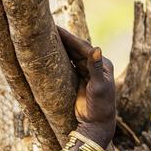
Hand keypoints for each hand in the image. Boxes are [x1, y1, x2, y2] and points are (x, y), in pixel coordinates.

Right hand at [58, 26, 115, 148]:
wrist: (96, 123)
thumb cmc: (101, 105)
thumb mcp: (99, 86)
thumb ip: (96, 68)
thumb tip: (97, 48)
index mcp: (104, 64)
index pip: (84, 48)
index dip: (70, 38)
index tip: (56, 29)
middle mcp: (96, 66)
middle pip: (77, 49)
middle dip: (64, 39)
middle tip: (47, 28)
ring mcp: (87, 72)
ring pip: (72, 56)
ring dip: (61, 47)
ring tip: (46, 36)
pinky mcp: (79, 79)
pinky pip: (68, 65)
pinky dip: (60, 58)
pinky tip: (49, 52)